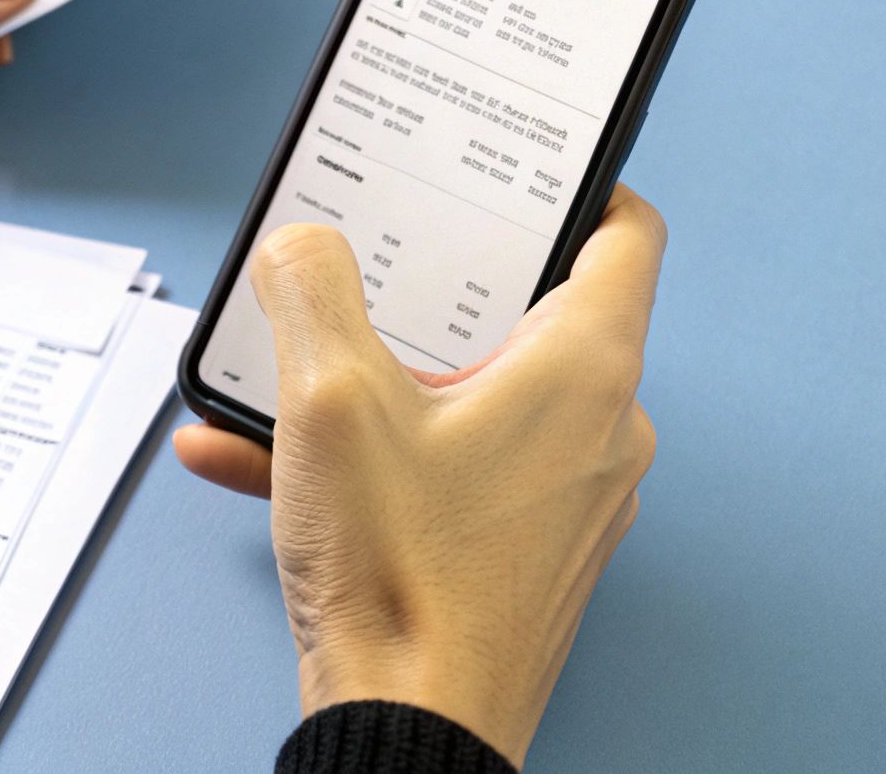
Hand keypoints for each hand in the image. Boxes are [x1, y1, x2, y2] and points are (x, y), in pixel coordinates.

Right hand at [174, 186, 665, 765]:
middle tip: (369, 269)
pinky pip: (444, 469)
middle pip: (527, 314)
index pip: (626, 235)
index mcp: (581, 371)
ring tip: (280, 382)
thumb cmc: (400, 580)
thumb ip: (310, 291)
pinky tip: (259, 459)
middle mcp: (594, 429)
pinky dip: (369, 455)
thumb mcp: (329, 400)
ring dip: (372, 383)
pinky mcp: (520, 547)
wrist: (410, 730)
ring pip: (468, 399)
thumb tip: (301, 246)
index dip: (580, 184)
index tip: (527, 169)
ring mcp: (562, 496)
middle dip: (432, 293)